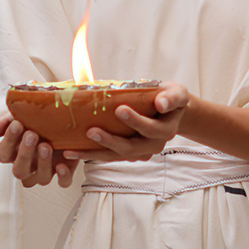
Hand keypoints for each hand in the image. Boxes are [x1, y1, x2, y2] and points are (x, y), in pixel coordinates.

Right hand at [0, 114, 77, 188]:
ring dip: (43, 164)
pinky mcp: (64, 170)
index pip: (3, 155)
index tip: (16, 124)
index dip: (8, 142)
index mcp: (14, 152)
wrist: (61, 114)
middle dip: (24, 154)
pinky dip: (64, 177)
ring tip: (46, 145)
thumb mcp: (19, 115)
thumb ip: (3, 123)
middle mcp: (29, 164)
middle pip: (19, 171)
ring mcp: (46, 169)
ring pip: (41, 179)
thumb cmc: (36, 118)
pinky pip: (63, 182)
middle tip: (31, 134)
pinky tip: (62, 165)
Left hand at [62, 82, 189, 162]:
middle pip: (130, 148)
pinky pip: (111, 156)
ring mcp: (141, 152)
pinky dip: (94, 154)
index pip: (150, 128)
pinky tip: (75, 152)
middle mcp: (153, 145)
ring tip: (72, 151)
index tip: (119, 109)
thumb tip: (161, 102)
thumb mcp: (177, 93)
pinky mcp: (129, 153)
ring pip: (116, 156)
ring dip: (94, 154)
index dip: (135, 120)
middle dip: (110, 141)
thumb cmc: (170, 98)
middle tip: (91, 131)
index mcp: (165, 130)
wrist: (170, 110)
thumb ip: (171, 97)